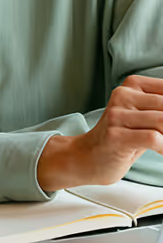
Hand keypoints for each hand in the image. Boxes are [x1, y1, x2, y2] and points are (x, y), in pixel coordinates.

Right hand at [37, 75, 162, 190]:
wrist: (87, 157)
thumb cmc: (120, 138)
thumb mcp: (142, 117)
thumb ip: (160, 110)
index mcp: (131, 86)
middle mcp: (122, 96)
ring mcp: (117, 115)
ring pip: (162, 121)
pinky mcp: (116, 135)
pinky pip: (153, 138)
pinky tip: (162, 153)